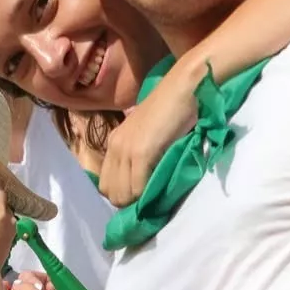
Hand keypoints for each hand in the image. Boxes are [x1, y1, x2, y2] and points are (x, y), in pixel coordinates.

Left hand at [99, 64, 200, 207]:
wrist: (184, 88)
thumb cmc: (174, 110)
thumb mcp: (149, 134)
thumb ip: (140, 155)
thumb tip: (143, 184)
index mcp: (114, 142)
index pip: (105, 184)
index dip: (123, 194)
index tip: (142, 195)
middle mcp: (115, 146)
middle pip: (110, 192)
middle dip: (129, 201)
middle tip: (150, 197)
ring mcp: (126, 150)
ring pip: (122, 194)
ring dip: (139, 200)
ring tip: (156, 193)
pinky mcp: (140, 153)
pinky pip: (137, 187)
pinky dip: (148, 193)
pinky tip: (161, 186)